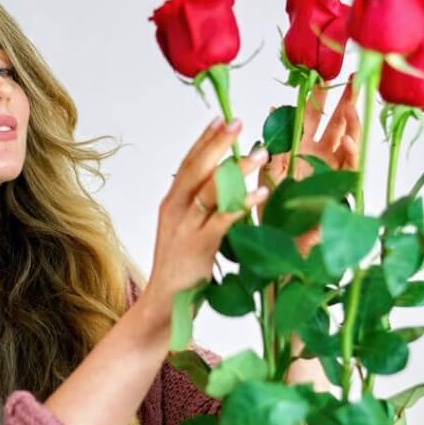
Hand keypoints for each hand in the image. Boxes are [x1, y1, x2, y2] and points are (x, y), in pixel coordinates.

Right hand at [139, 118, 272, 331]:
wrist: (163, 306)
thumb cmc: (181, 270)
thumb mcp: (185, 231)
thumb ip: (200, 209)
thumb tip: (224, 186)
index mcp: (171, 203)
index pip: (187, 163)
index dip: (204, 140)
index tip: (220, 118)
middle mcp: (175, 209)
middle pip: (196, 168)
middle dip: (218, 143)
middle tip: (238, 121)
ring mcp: (185, 227)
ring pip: (212, 189)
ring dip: (237, 168)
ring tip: (260, 152)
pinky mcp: (199, 246)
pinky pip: (223, 218)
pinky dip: (243, 203)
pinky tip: (260, 192)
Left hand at [255, 77, 360, 253]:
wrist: (280, 248)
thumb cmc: (272, 214)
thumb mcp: (267, 173)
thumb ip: (273, 145)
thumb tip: (273, 110)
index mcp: (301, 149)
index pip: (313, 116)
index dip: (318, 96)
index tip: (323, 73)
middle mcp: (320, 156)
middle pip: (337, 122)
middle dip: (346, 100)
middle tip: (355, 77)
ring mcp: (332, 171)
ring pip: (348, 140)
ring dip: (351, 123)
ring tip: (352, 106)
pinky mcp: (341, 190)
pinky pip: (350, 168)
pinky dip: (351, 154)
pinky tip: (349, 140)